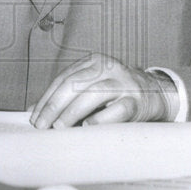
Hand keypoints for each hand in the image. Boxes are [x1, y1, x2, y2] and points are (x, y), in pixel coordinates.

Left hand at [30, 53, 176, 128]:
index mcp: (94, 62)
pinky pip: (117, 109)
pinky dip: (101, 118)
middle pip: (74, 84)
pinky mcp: (137, 101)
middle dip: (55, 106)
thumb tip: (36, 111)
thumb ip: (67, 96)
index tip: (35, 117)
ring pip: (93, 93)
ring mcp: (124, 83)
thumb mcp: (92, 88)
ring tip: (59, 127)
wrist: (155, 95)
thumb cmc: (116, 94)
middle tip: (42, 125)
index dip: (47, 98)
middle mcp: (109, 68)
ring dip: (73, 112)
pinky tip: (87, 127)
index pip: (64, 78)